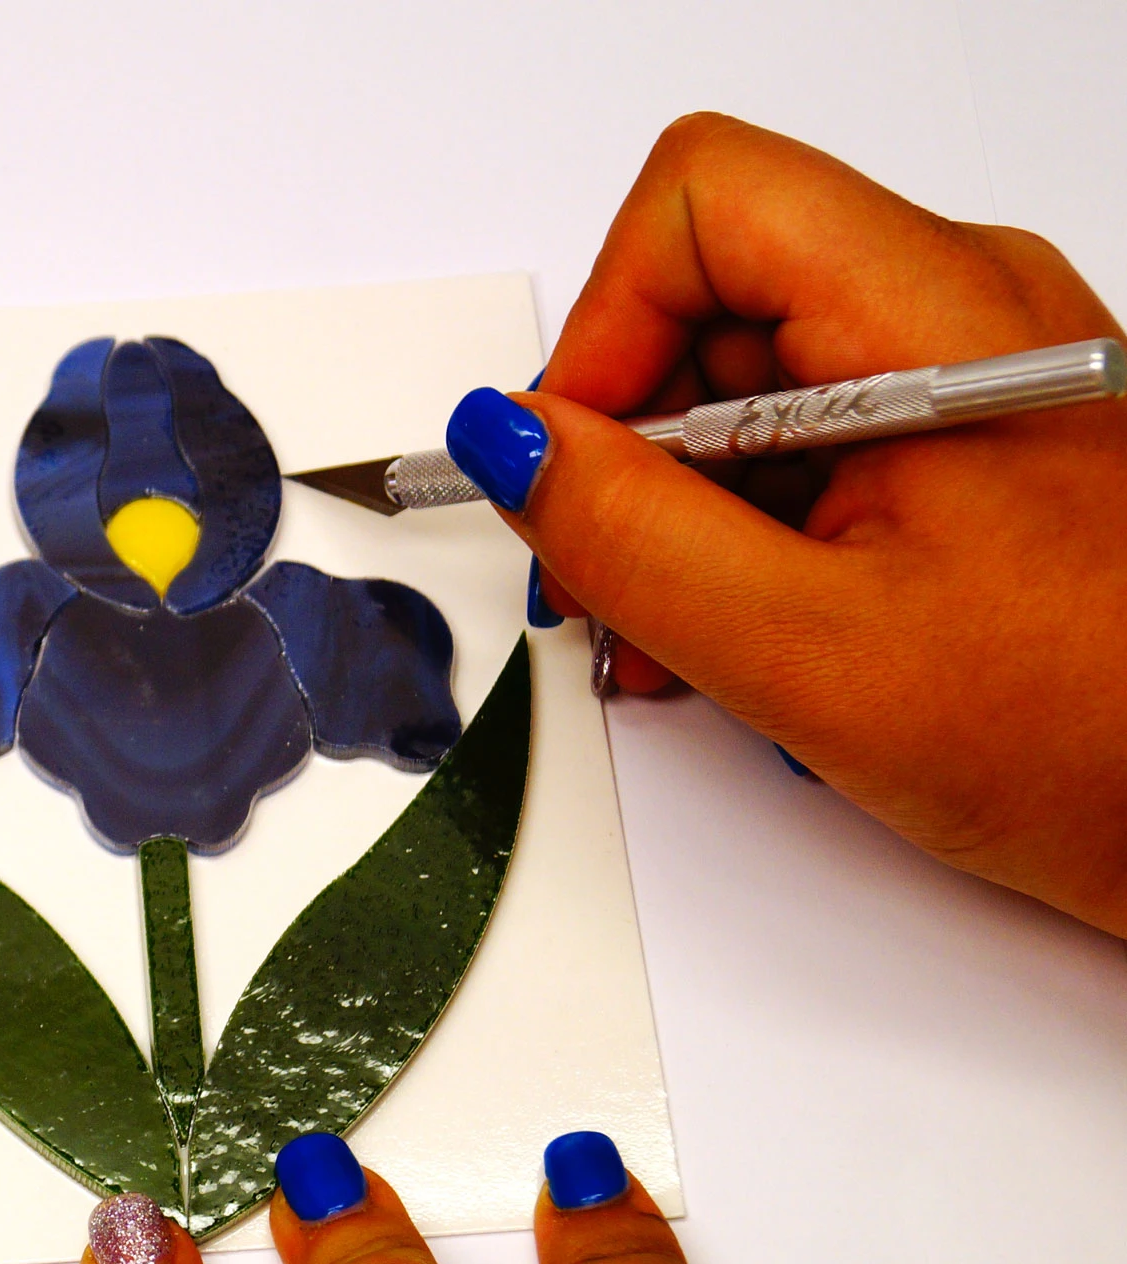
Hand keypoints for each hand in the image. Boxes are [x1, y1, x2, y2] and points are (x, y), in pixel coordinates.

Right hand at [447, 113, 1126, 937]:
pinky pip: (798, 455)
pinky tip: (731, 635)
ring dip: (672, 514)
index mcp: (936, 315)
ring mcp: (954, 385)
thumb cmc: (1098, 739)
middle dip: (623, 449)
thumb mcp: (815, 651)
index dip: (602, 329)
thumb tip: (512, 442)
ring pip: (740, 392)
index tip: (570, 467)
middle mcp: (953, 316)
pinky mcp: (950, 453)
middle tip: (605, 580)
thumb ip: (635, 537)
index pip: (700, 206)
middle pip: (707, 304)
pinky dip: (736, 540)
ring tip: (668, 637)